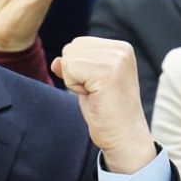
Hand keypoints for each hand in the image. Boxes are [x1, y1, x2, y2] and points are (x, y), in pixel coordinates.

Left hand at [51, 37, 154, 173]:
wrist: (124, 136)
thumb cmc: (106, 111)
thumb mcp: (87, 82)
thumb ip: (73, 66)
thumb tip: (56, 62)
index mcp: (120, 48)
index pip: (77, 44)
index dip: (78, 68)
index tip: (97, 86)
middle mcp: (121, 50)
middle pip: (71, 48)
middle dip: (74, 73)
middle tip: (95, 92)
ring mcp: (116, 60)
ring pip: (69, 58)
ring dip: (74, 81)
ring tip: (95, 94)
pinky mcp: (107, 73)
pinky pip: (70, 70)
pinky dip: (74, 86)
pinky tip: (93, 97)